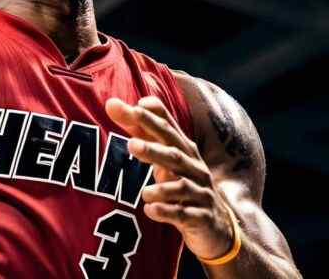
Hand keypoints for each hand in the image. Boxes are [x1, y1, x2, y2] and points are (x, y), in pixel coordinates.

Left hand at [106, 96, 235, 260]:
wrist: (216, 224)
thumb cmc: (182, 182)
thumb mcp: (164, 158)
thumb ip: (139, 132)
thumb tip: (111, 104)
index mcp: (184, 150)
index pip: (168, 128)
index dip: (155, 116)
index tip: (137, 105)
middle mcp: (194, 168)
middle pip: (174, 154)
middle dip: (153, 149)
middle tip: (130, 145)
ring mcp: (200, 193)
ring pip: (182, 187)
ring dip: (162, 187)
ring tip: (144, 191)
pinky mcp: (200, 217)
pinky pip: (184, 214)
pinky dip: (167, 212)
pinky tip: (150, 210)